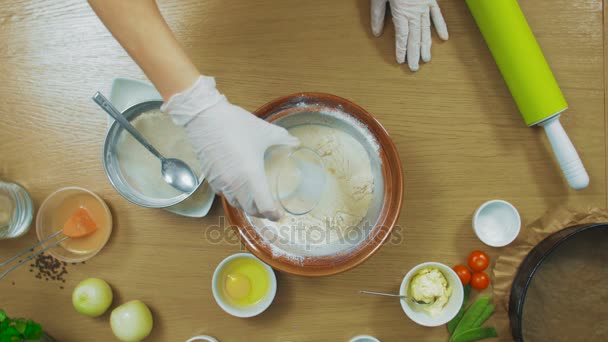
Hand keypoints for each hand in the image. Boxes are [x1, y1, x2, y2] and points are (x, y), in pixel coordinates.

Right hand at [162, 76, 299, 220]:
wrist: (204, 117)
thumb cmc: (235, 124)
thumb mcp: (264, 131)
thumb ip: (283, 139)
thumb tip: (296, 143)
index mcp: (251, 175)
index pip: (263, 206)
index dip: (273, 214)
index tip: (279, 215)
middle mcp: (235, 183)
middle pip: (249, 209)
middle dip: (261, 213)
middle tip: (270, 211)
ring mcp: (220, 182)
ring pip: (235, 203)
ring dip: (246, 206)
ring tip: (255, 202)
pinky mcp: (210, 177)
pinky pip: (223, 194)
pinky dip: (233, 196)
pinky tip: (238, 188)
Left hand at [371, 0, 448, 71]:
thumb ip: (377, 15)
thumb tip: (376, 33)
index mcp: (401, 11)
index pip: (402, 36)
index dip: (402, 50)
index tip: (402, 61)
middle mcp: (415, 11)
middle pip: (415, 37)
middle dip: (414, 53)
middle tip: (414, 68)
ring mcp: (425, 6)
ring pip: (426, 29)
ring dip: (426, 45)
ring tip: (426, 60)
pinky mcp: (431, 0)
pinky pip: (437, 15)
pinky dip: (441, 27)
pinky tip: (443, 38)